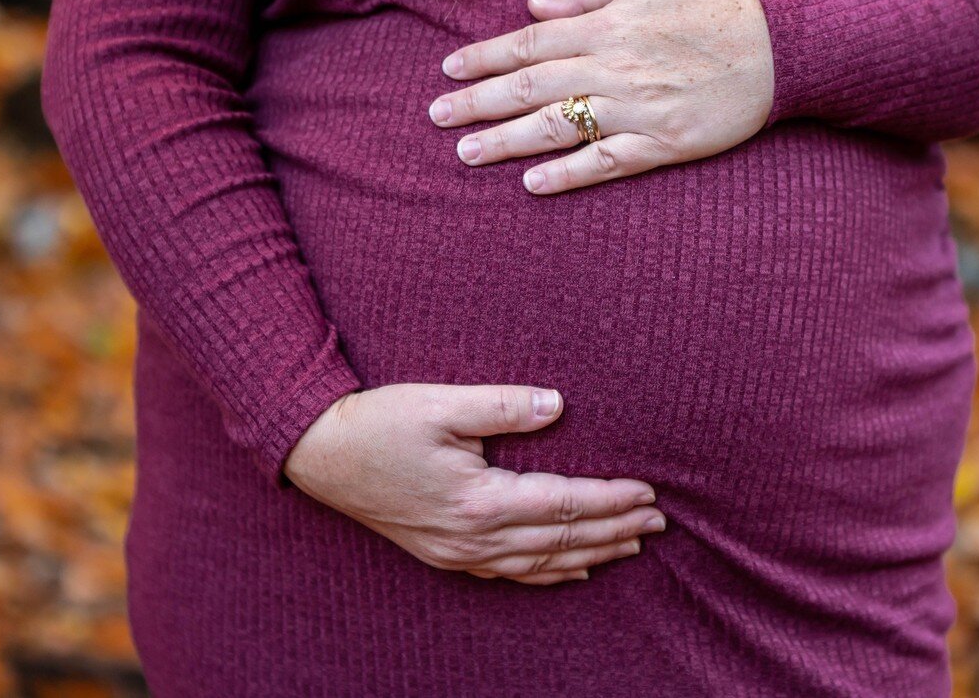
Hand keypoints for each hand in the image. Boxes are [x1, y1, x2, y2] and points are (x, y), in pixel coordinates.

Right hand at [284, 384, 665, 584]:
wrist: (319, 453)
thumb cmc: (379, 422)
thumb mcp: (442, 403)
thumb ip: (504, 404)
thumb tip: (558, 404)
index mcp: (478, 500)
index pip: (564, 504)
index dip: (610, 499)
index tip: (648, 492)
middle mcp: (472, 537)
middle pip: (561, 541)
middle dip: (614, 531)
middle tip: (659, 523)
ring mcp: (457, 552)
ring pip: (540, 564)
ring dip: (590, 555)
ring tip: (631, 546)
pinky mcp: (444, 553)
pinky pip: (509, 574)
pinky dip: (549, 574)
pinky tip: (572, 570)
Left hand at [428, 0, 774, 193]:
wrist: (780, 48)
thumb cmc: (711, 6)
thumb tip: (535, 5)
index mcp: (607, 25)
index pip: (530, 42)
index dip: (485, 57)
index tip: (449, 70)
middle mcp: (613, 67)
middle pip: (530, 86)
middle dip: (478, 102)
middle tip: (437, 117)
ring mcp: (637, 109)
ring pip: (558, 127)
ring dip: (507, 141)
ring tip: (466, 154)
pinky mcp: (663, 143)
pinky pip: (606, 162)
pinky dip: (568, 174)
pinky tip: (532, 183)